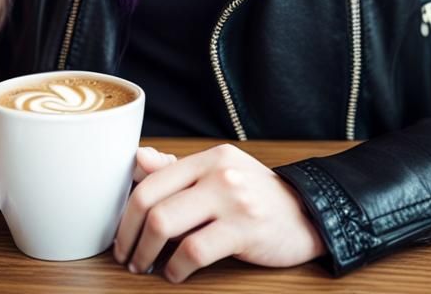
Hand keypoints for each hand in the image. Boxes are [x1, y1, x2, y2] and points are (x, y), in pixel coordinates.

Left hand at [113, 143, 326, 282]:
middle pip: (150, 202)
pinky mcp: (244, 230)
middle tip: (127, 256)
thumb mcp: (221, 173)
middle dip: (129, 236)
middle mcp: (218, 173)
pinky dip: (175, 269)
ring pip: (165, 225)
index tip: (122, 234)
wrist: (309, 213)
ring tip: (145, 266)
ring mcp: (232, 200)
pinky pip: (193, 252)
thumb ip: (179, 169)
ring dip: (146, 253)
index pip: (149, 178)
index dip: (127, 212)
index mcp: (209, 157)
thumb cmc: (258, 196)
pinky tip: (175, 274)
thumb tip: (137, 159)